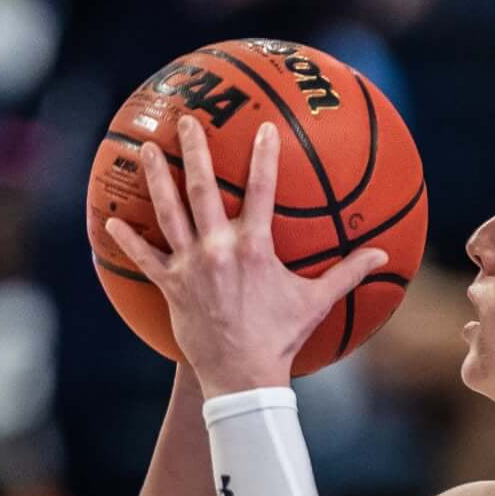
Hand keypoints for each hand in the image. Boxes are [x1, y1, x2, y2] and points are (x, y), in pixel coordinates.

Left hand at [104, 116, 387, 396]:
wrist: (243, 375)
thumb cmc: (281, 337)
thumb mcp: (316, 301)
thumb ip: (348, 273)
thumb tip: (384, 255)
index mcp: (254, 247)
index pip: (261, 190)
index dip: (264, 156)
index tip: (263, 128)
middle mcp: (218, 249)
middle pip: (203, 188)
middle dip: (195, 150)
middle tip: (188, 120)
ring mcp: (191, 266)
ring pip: (168, 212)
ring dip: (157, 178)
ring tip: (148, 149)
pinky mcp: (171, 286)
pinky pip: (144, 258)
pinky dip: (128, 240)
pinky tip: (110, 222)